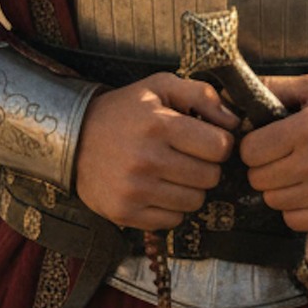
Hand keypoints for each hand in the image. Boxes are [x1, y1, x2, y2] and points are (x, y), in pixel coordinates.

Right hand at [75, 74, 238, 230]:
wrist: (74, 138)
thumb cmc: (125, 111)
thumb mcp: (160, 86)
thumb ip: (202, 94)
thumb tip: (234, 122)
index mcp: (159, 125)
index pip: (220, 147)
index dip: (219, 143)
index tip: (207, 140)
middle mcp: (146, 159)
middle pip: (210, 177)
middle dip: (206, 166)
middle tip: (188, 157)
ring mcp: (134, 190)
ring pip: (195, 202)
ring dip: (190, 188)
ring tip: (172, 172)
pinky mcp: (125, 212)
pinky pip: (173, 220)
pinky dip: (171, 208)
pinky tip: (157, 189)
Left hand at [238, 75, 307, 230]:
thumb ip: (274, 87)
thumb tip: (232, 94)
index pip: (251, 149)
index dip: (252, 145)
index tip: (264, 142)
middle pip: (258, 178)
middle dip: (262, 167)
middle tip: (279, 158)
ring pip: (273, 200)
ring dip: (278, 188)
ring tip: (295, 173)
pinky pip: (294, 220)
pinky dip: (294, 209)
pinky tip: (307, 191)